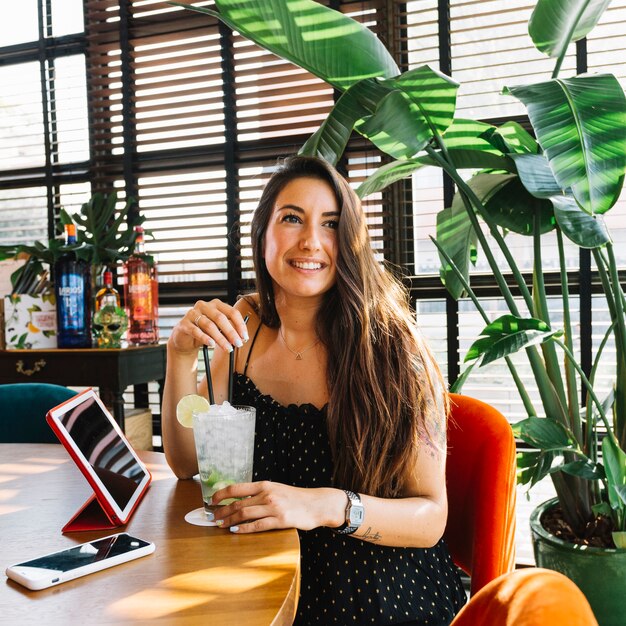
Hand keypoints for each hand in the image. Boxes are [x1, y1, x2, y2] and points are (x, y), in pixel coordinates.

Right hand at [168, 299, 248, 353]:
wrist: (184, 339)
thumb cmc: (204, 332)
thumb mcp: (218, 329)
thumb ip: (228, 330)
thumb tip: (241, 338)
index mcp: (216, 305)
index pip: (232, 312)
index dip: (240, 325)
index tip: (245, 337)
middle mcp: (204, 306)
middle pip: (221, 318)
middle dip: (231, 332)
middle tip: (238, 344)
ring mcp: (193, 313)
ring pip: (209, 325)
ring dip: (220, 338)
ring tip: (227, 348)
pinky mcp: (184, 324)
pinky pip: (196, 331)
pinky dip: (205, 338)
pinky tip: (212, 344)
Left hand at [212, 481, 338, 532]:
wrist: (317, 504)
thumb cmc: (295, 498)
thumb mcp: (276, 489)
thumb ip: (260, 493)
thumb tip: (240, 499)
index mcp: (265, 485)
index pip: (237, 488)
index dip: (221, 494)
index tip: (212, 500)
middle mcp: (267, 494)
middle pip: (238, 504)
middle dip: (222, 511)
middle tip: (213, 518)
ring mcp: (274, 508)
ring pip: (244, 514)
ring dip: (229, 521)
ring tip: (220, 525)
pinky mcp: (280, 520)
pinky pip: (258, 526)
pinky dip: (244, 529)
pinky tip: (235, 531)